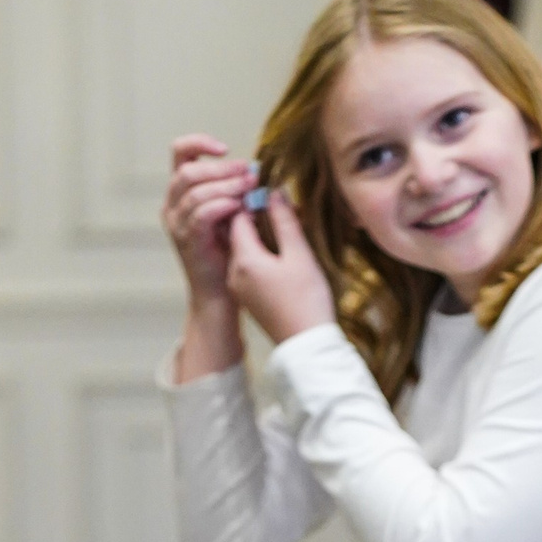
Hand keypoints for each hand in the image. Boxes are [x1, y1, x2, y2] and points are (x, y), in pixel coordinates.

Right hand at [161, 135, 251, 303]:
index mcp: (181, 192)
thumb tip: (254, 171)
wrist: (220, 294)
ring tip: (248, 188)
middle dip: (220, 168)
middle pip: (188, 170)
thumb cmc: (229, 253)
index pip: (180, 153)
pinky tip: (239, 207)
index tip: (225, 149)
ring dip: (225, 186)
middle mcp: (172, 204)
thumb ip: (235, 192)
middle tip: (248, 172)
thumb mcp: (232, 214)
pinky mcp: (187, 240)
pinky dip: (221, 206)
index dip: (200, 143)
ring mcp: (176, 223)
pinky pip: (200, 214)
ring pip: (194, 190)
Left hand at [226, 188, 337, 345]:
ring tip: (284, 233)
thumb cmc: (306, 301)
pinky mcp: (249, 299)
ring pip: (244, 250)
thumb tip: (274, 193)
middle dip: (255, 217)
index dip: (253, 201)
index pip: (237, 216)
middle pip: (237, 233)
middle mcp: (234, 272)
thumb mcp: (299, 255)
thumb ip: (284, 221)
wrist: (307, 348)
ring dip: (260, 237)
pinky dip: (261, 256)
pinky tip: (281, 257)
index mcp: (243, 258)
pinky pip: (249, 267)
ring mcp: (239, 288)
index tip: (272, 196)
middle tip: (279, 210)